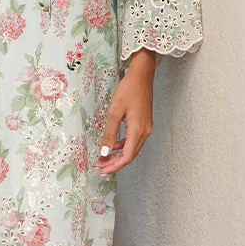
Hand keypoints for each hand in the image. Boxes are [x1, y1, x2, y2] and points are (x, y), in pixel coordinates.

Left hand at [94, 49, 155, 175]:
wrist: (141, 75)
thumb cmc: (129, 89)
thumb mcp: (115, 111)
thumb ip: (110, 133)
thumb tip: (105, 152)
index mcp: (138, 130)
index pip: (127, 156)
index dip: (114, 166)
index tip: (102, 170)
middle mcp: (145, 132)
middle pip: (130, 155)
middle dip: (114, 163)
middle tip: (99, 166)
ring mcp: (145, 128)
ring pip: (131, 149)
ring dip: (117, 155)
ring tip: (103, 158)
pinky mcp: (143, 124)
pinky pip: (133, 140)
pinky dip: (122, 146)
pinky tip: (112, 146)